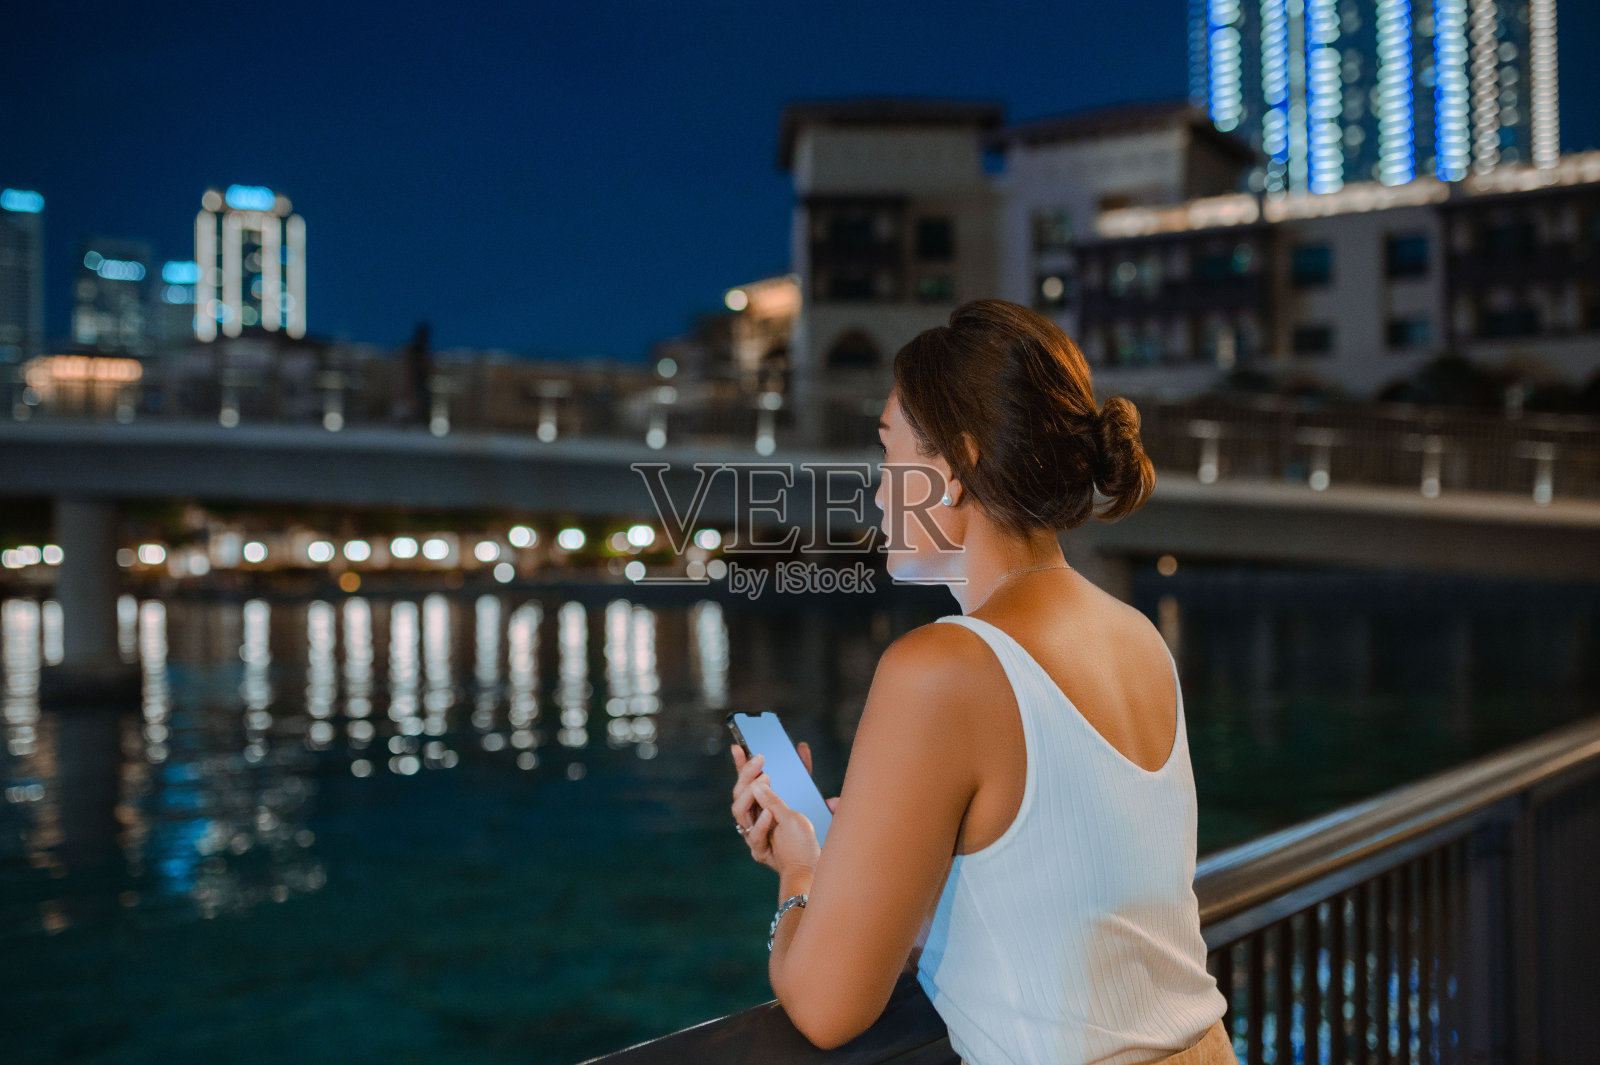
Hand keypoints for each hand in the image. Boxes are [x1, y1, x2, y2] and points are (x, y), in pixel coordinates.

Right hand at [730, 741, 838, 873]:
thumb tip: (801, 748)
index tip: (738, 746)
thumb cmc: (807, 834)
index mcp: (762, 803)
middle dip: (746, 774)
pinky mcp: (759, 850)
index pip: (747, 781)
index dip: (741, 764)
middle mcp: (754, 817)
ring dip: (750, 794)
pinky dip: (761, 823)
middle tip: (760, 760)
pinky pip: (754, 835)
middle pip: (739, 793)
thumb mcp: (807, 797)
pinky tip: (769, 814)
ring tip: (765, 780)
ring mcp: (754, 833)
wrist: (811, 868)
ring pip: (739, 811)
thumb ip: (802, 773)